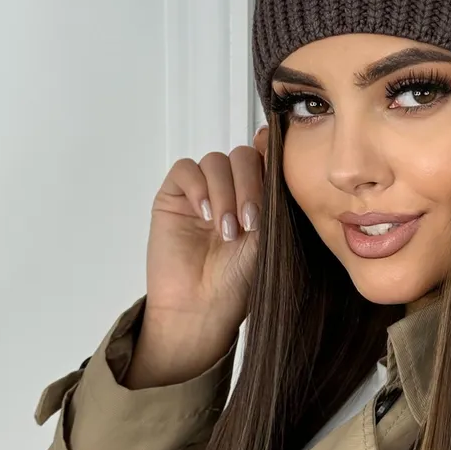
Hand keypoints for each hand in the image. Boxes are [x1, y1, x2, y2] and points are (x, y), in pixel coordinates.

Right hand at [125, 126, 268, 385]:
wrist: (204, 307)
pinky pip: (186, 170)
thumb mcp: (268, 233)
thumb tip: (272, 142)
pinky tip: (205, 215)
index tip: (277, 174)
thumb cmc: (238, 280)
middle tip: (251, 222)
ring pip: (216, 162)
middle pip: (242, 156)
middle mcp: (230, 189)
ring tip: (227, 230)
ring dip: (225, 193)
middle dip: (250, 186)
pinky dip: (199, 187)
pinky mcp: (174, 197)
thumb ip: (271, 192)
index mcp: (257, 196)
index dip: (270, 160)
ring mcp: (201, 191)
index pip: (264, 159)